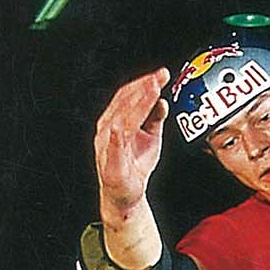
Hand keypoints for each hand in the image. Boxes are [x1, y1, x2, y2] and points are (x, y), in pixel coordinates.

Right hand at [95, 67, 171, 215]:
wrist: (127, 195)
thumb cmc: (135, 164)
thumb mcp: (151, 136)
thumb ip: (155, 118)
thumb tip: (162, 100)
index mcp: (115, 120)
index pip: (127, 95)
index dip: (143, 83)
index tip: (161, 74)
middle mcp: (107, 128)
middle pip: (123, 101)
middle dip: (143, 87)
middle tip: (160, 76)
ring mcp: (107, 144)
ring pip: (121, 116)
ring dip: (138, 101)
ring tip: (153, 89)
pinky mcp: (111, 161)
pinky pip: (116, 141)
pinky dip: (124, 128)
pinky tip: (135, 116)